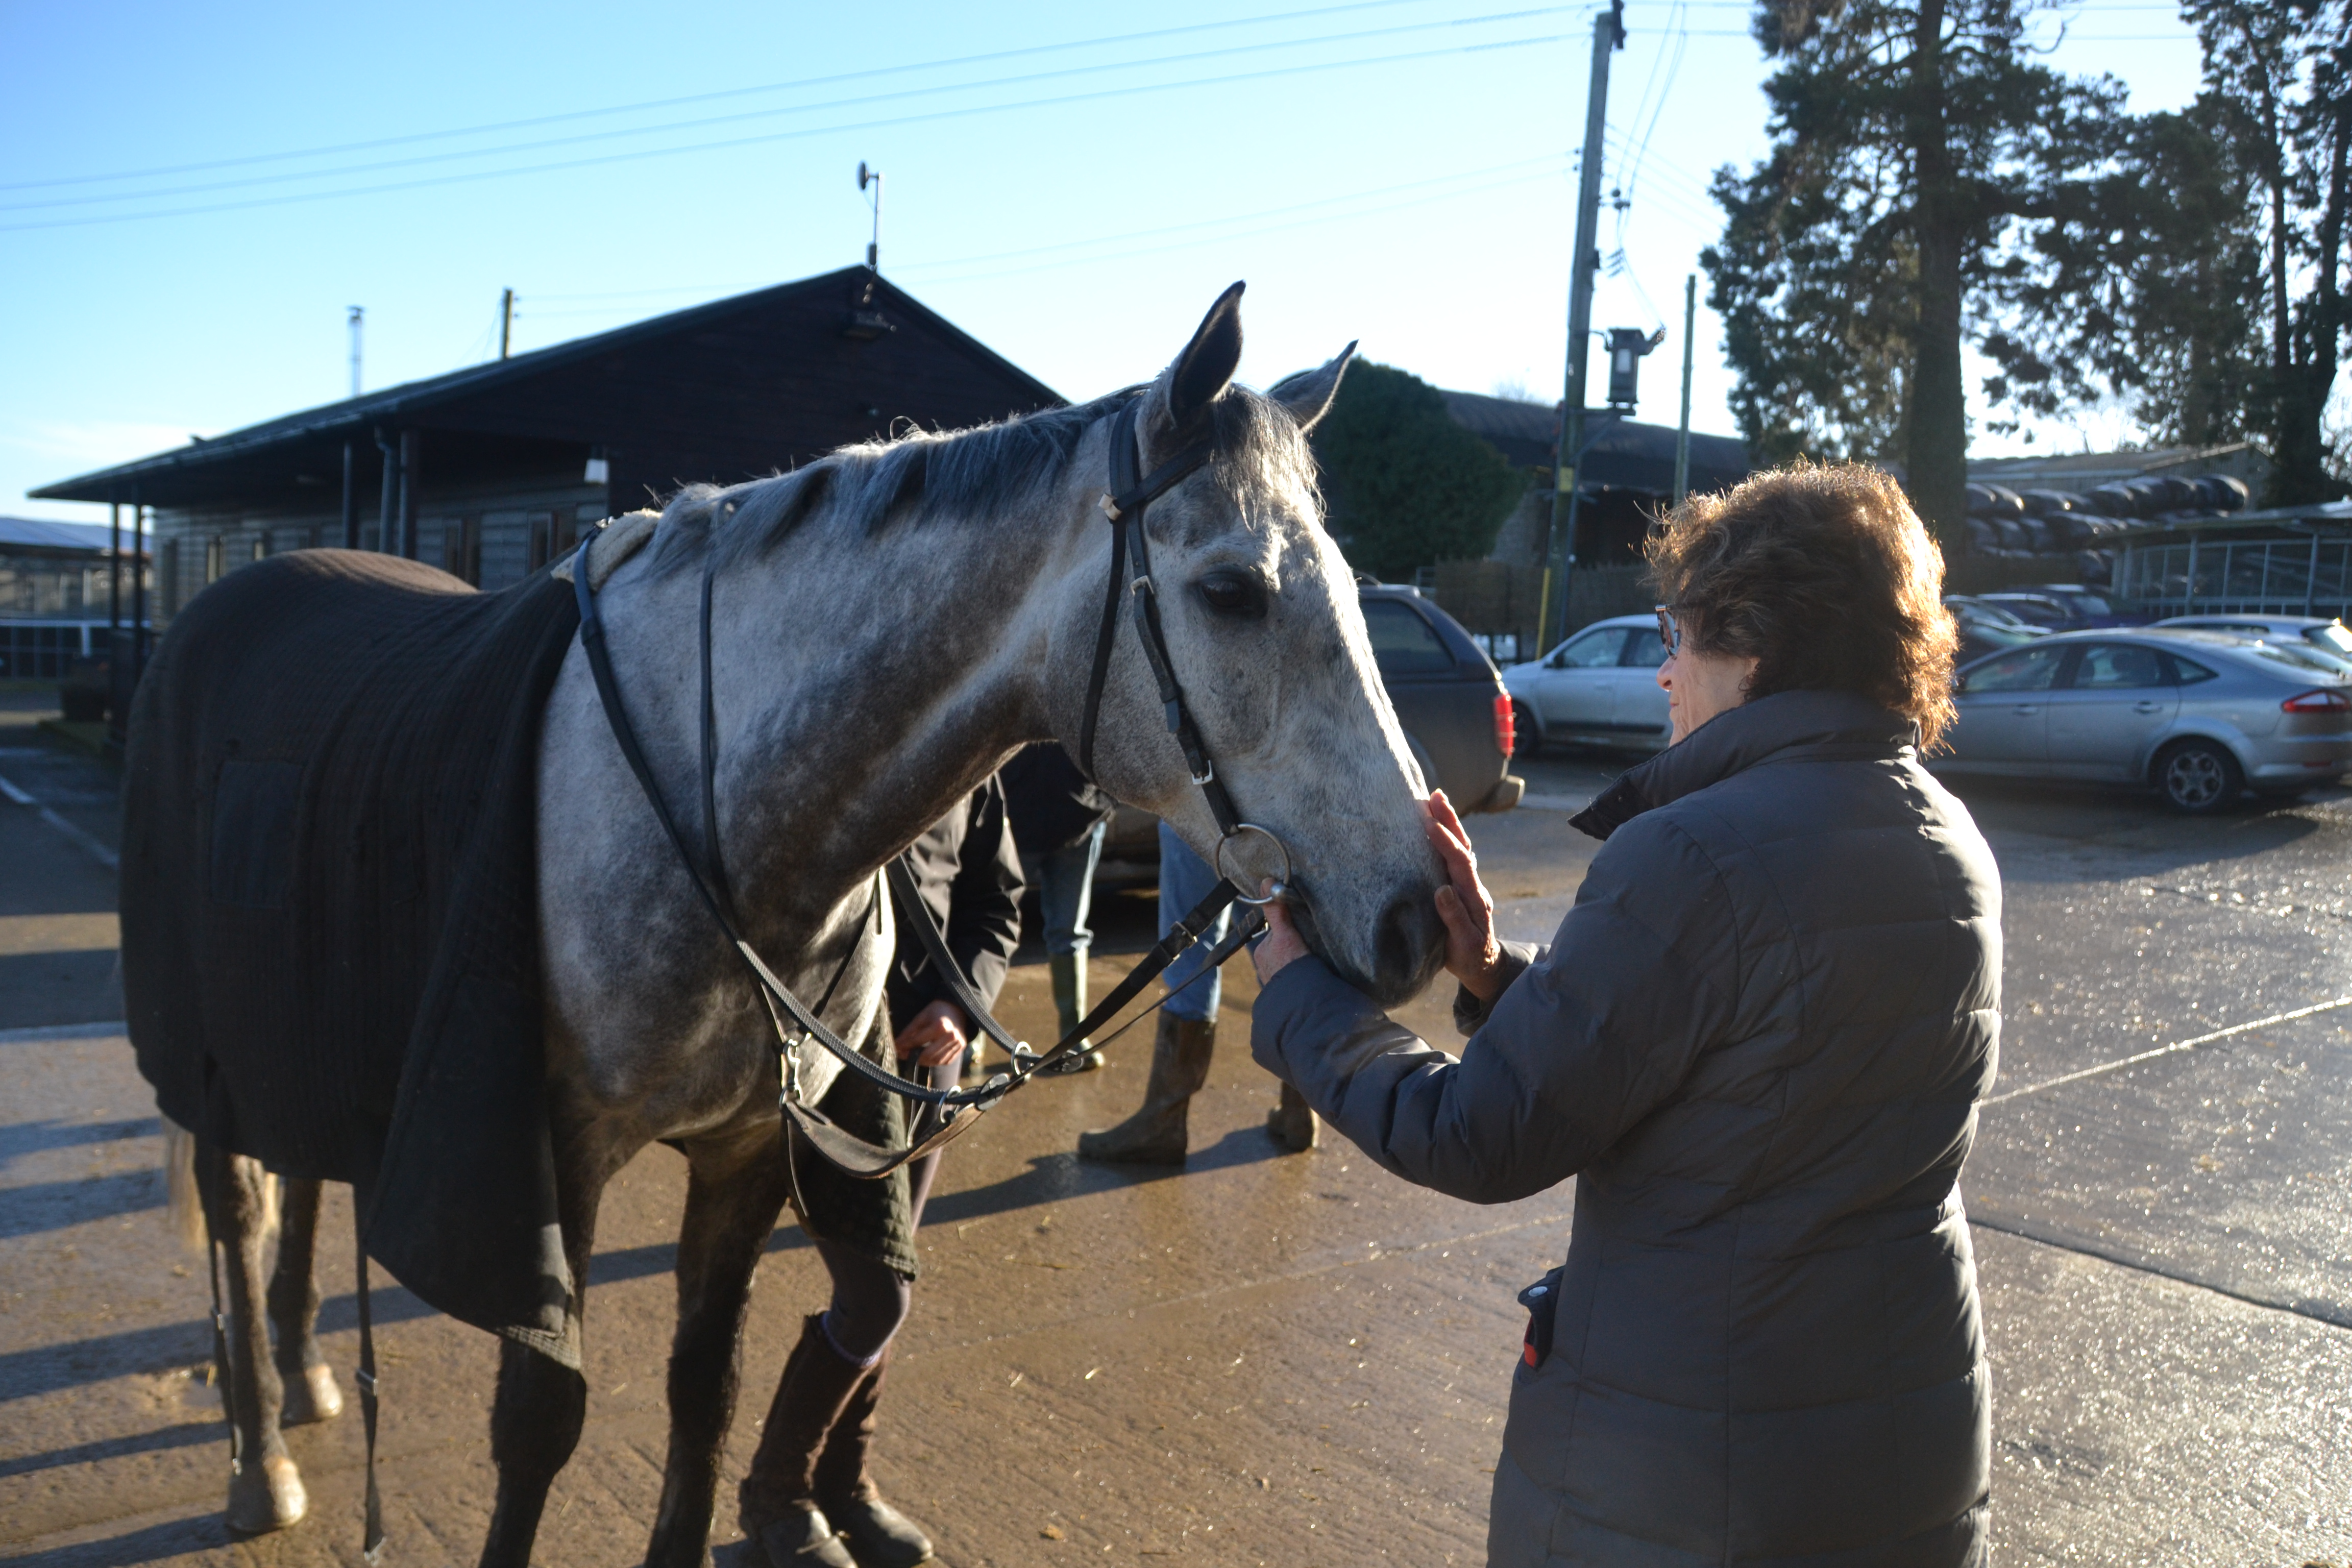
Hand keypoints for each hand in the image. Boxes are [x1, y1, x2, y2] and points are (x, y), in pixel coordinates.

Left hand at [893, 1001, 969, 1067]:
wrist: (957, 1008)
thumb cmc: (936, 1011)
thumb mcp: (921, 1017)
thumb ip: (909, 1031)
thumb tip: (897, 1045)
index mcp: (940, 1026)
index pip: (918, 1041)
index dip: (905, 1046)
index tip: (896, 1049)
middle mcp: (951, 1036)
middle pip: (928, 1055)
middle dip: (914, 1057)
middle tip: (904, 1055)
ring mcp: (958, 1043)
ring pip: (937, 1060)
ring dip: (924, 1061)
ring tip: (915, 1057)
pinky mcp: (962, 1047)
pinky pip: (945, 1061)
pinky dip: (935, 1061)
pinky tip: (928, 1056)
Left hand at [1250, 884, 1310, 985]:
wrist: (1301, 1001)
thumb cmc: (1291, 967)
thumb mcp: (1285, 934)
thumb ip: (1276, 911)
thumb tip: (1266, 882)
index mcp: (1262, 952)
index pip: (1277, 933)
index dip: (1291, 928)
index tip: (1304, 931)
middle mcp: (1265, 968)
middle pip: (1283, 948)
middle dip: (1295, 946)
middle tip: (1311, 948)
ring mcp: (1276, 982)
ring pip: (1288, 964)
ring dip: (1299, 963)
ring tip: (1315, 963)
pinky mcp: (1287, 994)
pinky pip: (1295, 979)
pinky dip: (1301, 976)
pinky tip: (1313, 976)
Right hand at [1424, 790, 1501, 1001]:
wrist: (1482, 964)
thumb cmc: (1470, 956)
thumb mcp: (1463, 943)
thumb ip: (1454, 918)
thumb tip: (1442, 889)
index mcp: (1474, 896)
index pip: (1460, 862)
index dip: (1445, 842)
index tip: (1430, 823)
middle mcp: (1472, 885)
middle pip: (1463, 846)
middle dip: (1450, 820)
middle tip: (1435, 795)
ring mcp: (1467, 883)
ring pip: (1460, 847)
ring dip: (1449, 823)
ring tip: (1435, 800)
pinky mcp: (1459, 885)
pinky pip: (1454, 855)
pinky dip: (1446, 837)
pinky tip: (1436, 825)